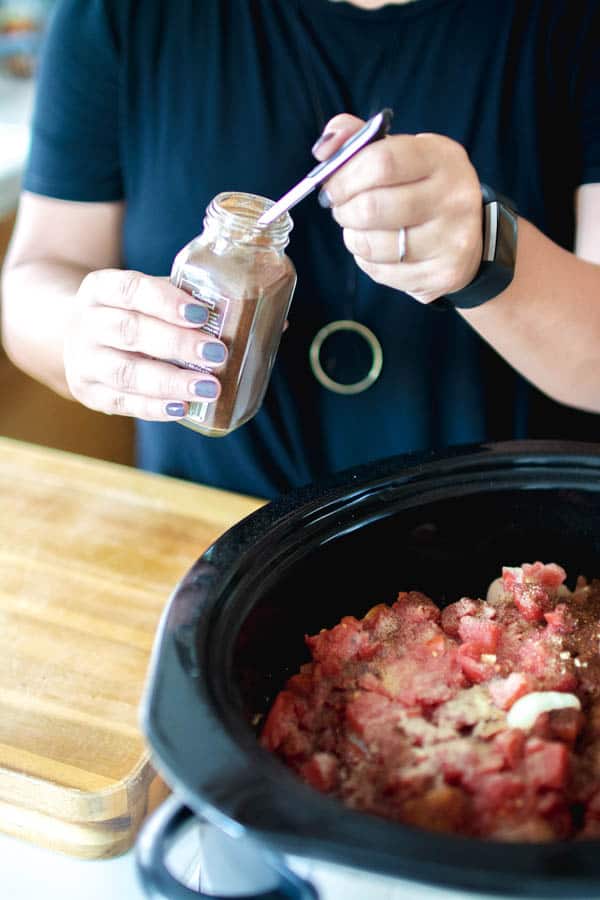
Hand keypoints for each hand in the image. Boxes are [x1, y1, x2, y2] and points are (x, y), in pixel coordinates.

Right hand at [64, 269, 227, 419]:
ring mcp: (84, 362)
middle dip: (177, 343)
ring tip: (209, 388)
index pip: (130, 289)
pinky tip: (182, 408)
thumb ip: (177, 300)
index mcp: (99, 289)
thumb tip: (226, 311)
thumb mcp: (144, 296)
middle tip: (216, 353)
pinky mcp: (89, 393)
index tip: (201, 314)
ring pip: (125, 372)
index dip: (166, 301)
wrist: (81, 337)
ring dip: (170, 382)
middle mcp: (85, 324)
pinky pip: (122, 403)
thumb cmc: (129, 313)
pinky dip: (154, 407)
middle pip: (129, 331)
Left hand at [312, 114, 482, 303]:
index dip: (345, 176)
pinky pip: (382, 273)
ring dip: (353, 238)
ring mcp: (453, 240)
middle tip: (341, 210)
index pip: (382, 162)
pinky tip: (377, 251)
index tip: (332, 186)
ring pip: (373, 245)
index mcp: (442, 158)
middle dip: (344, 210)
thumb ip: (360, 139)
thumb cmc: (421, 187)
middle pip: (373, 207)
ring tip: (359, 229)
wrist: (470, 234)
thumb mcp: (401, 152)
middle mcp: (455, 197)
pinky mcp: (443, 275)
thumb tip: (325, 146)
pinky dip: (367, 262)